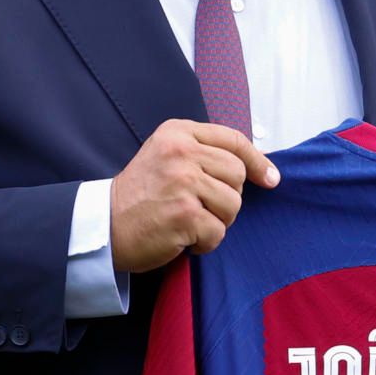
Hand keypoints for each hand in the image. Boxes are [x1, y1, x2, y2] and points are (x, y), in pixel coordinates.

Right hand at [109, 120, 278, 270]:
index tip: (271, 178)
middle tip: (200, 206)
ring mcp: (183, 183)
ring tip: (190, 221)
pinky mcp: (184, 215)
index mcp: (178, 132)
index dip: (258, 161)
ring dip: (217, 221)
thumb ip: (206, 153)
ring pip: (233, 204)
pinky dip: (205, 242)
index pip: (234, 140)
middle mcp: (181, 152)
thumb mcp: (168, 155)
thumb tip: (263, 167)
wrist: (104, 225)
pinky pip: (218, 232)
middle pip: (238, 174)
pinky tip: (183, 238)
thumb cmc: (142, 194)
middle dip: (228, 196)